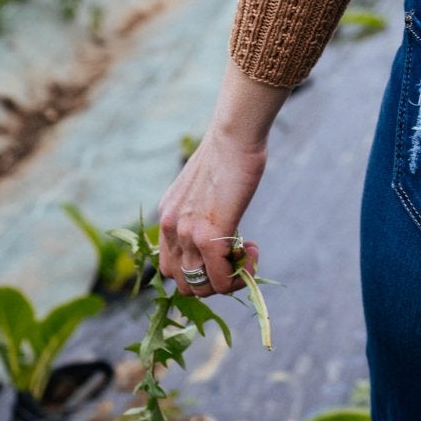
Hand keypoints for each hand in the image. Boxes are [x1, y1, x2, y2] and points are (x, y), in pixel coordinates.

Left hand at [157, 124, 266, 297]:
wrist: (234, 135)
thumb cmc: (226, 152)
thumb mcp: (201, 187)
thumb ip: (199, 211)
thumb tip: (217, 229)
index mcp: (166, 217)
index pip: (170, 266)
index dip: (198, 268)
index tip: (222, 253)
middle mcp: (170, 229)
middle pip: (183, 282)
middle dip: (212, 280)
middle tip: (236, 259)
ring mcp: (188, 235)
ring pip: (201, 286)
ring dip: (227, 280)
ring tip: (247, 256)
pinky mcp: (209, 236)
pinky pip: (220, 278)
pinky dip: (238, 275)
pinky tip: (253, 253)